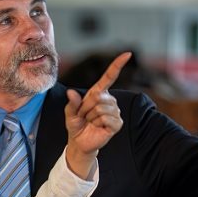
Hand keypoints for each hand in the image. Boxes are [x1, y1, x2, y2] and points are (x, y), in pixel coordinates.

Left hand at [64, 52, 128, 177]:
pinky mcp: (117, 123)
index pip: (109, 77)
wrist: (80, 142)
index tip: (128, 54)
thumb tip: (71, 92)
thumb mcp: (70, 113)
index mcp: (98, 93)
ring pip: (100, 109)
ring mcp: (115, 112)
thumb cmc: (76, 125)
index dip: (118, 65)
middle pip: (97, 97)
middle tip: (84, 116)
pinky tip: (98, 127)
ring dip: (90, 117)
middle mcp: (109, 100)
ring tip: (90, 122)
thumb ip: (71, 103)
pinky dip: (97, 123)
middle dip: (85, 108)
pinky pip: (106, 118)